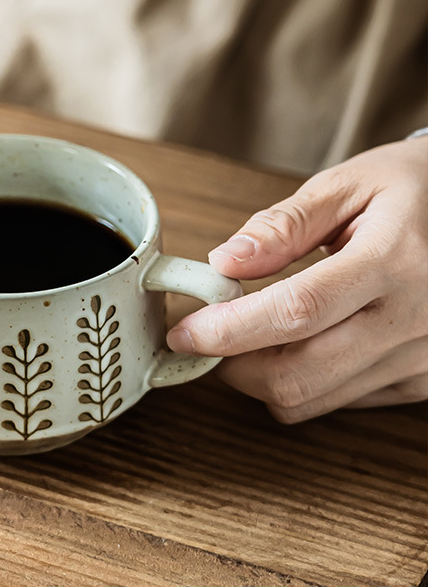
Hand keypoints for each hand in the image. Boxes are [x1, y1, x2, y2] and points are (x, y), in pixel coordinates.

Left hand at [167, 138, 427, 422]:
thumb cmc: (411, 190)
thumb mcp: (346, 185)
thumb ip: (283, 226)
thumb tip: (225, 262)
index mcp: (394, 259)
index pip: (296, 311)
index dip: (229, 329)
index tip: (185, 332)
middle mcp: (415, 319)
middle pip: (299, 372)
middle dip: (233, 365)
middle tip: (205, 336)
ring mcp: (423, 358)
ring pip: (314, 398)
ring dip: (261, 377)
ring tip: (246, 335)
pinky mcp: (422, 382)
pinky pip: (341, 401)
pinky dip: (301, 382)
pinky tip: (296, 344)